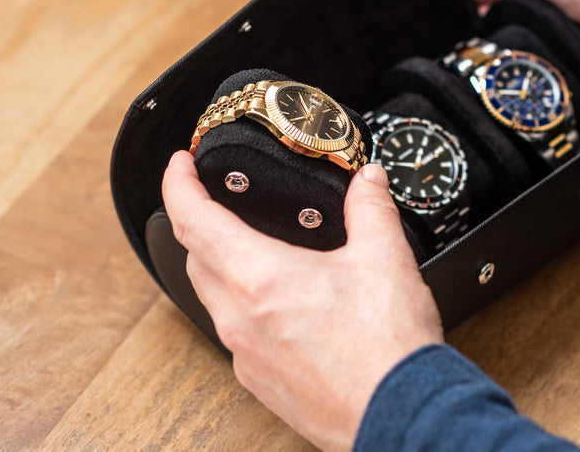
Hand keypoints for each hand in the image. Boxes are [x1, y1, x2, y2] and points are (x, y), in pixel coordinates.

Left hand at [162, 151, 444, 451]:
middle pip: (195, 259)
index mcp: (260, 279)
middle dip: (198, 222)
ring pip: (212, 299)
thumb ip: (371, 208)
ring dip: (218, 265)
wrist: (400, 414)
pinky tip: (278, 303)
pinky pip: (234, 334)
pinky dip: (242, 306)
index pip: (193, 220)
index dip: (178, 184)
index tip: (180, 165)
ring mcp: (246, 355)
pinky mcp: (260, 382)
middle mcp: (240, 320)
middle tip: (212, 199)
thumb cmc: (388, 349)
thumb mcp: (385, 258)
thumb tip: (367, 180)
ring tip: (247, 247)